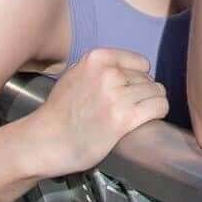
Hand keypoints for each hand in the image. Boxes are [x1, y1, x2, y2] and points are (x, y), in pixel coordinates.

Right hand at [23, 48, 168, 175]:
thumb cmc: (58, 112)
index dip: (138, 78)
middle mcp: (109, 73)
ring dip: (152, 103)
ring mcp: (117, 96)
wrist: (43, 142)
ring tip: (138, 115)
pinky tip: (148, 119)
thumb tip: (129, 69)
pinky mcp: (124, 118)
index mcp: (97, 58)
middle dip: (144, 93)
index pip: (140, 63)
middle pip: (149, 79)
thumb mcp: (76, 75)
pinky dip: (158, 112)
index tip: (130, 91)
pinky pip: (159, 106)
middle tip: (130, 108)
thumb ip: (100, 68)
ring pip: (157, 92)